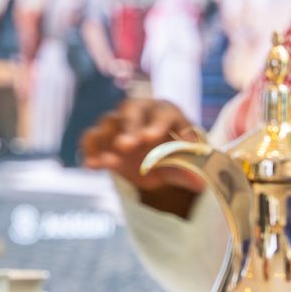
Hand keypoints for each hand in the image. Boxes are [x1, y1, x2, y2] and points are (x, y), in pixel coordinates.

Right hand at [79, 98, 204, 215]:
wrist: (162, 165)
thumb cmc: (179, 156)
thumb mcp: (189, 163)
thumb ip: (193, 168)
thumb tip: (200, 181)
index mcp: (167, 112)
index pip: (164, 113)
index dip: (158, 123)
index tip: (152, 138)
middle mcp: (141, 111)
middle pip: (131, 110)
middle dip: (129, 127)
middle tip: (128, 146)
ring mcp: (120, 123)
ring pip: (108, 122)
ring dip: (107, 138)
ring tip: (109, 159)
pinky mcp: (104, 139)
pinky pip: (91, 138)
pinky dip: (90, 149)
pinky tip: (92, 165)